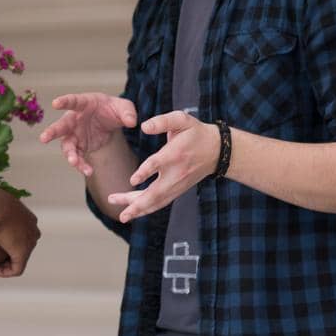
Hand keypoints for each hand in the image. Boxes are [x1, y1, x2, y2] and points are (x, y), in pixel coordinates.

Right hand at [0, 189, 40, 277]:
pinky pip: (15, 269)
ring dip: (4, 262)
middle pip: (21, 245)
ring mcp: (29, 242)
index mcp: (27, 216)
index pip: (20, 231)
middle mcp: (32, 229)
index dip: (5, 239)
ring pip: (18, 258)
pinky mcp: (22, 253)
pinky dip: (3, 272)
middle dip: (6, 251)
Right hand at [38, 93, 137, 175]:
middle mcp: (74, 119)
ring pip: (67, 145)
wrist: (110, 120)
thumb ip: (128, 112)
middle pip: (60, 126)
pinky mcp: (79, 146)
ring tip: (74, 162)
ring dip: (69, 154)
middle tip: (43, 138)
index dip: (64, 102)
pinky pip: (77, 157)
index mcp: (83, 104)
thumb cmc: (112, 108)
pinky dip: (81, 165)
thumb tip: (131, 123)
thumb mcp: (124, 107)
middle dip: (52, 132)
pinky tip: (88, 171)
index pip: (72, 101)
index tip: (55, 103)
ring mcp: (74, 134)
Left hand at [106, 110, 220, 220]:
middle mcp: (176, 173)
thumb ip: (162, 121)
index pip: (158, 164)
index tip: (132, 180)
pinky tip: (132, 212)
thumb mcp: (182, 120)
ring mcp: (177, 185)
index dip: (145, 172)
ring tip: (122, 216)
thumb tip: (143, 126)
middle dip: (136, 202)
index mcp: (175, 154)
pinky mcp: (177, 190)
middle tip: (117, 206)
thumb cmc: (195, 133)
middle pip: (155, 192)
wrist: (217, 151)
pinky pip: (160, 203)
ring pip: (157, 202)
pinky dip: (147, 209)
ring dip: (138, 210)